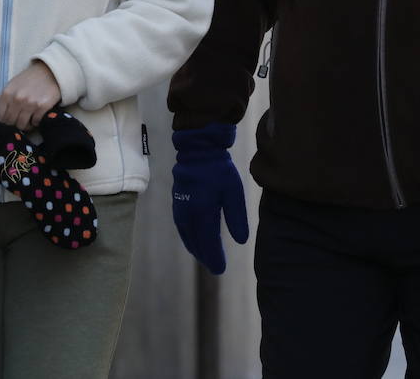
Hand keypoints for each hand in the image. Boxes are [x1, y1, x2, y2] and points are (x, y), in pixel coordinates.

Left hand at [0, 61, 61, 131]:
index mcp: (7, 93)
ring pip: (22, 125)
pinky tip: (36, 116)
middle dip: (13, 123)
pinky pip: (35, 122)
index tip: (7, 120)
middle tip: (18, 120)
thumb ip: (1, 97)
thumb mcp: (12, 85)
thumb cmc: (29, 79)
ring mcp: (30, 103)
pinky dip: (35, 122)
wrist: (50, 72)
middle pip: (10, 122)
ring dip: (25, 125)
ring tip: (27, 120)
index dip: (2, 121)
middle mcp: (17, 99)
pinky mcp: (42, 106)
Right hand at [171, 123, 249, 274]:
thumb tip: (241, 241)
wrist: (197, 151)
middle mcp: (188, 214)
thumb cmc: (219, 170)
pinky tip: (194, 240)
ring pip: (187, 236)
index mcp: (202, 212)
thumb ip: (237, 217)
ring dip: (195, 248)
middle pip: (196, 242)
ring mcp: (180, 208)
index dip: (214, 257)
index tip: (220, 269)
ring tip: (205, 257)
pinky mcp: (177, 203)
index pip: (208, 242)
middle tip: (215, 268)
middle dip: (205, 256)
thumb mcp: (234, 192)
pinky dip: (188, 237)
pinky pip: (182, 227)